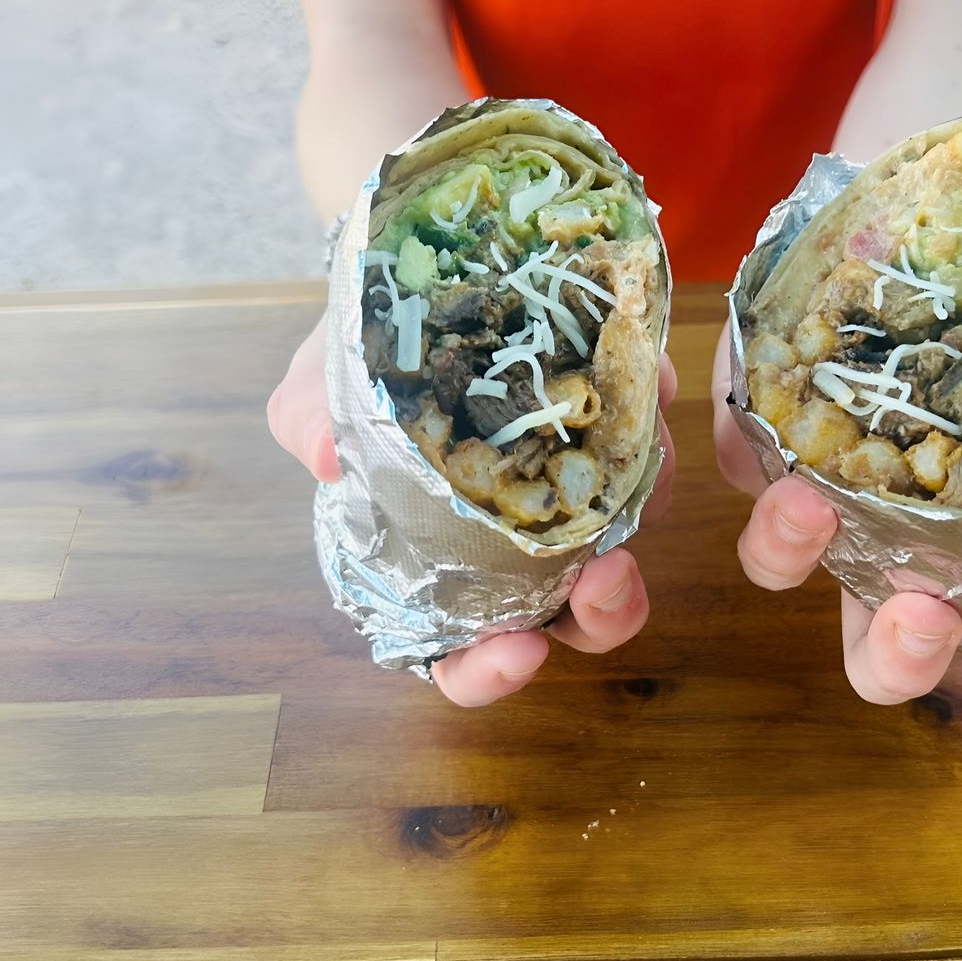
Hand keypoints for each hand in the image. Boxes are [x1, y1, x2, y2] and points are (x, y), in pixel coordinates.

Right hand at [269, 323, 674, 705]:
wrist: (408, 287)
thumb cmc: (356, 367)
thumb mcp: (316, 390)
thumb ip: (308, 421)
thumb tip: (326, 455)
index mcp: (438, 569)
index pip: (462, 656)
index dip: (489, 672)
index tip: (520, 651)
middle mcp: (513, 546)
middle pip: (569, 618)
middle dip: (604, 612)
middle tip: (610, 576)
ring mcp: (568, 492)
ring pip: (627, 535)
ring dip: (644, 511)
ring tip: (642, 463)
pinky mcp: (610, 431)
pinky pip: (648, 443)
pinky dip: (654, 424)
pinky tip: (649, 385)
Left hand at [711, 327, 961, 702]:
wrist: (927, 218)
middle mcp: (898, 536)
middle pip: (885, 643)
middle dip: (903, 653)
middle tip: (922, 615)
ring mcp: (823, 489)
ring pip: (783, 562)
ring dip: (789, 554)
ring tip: (809, 508)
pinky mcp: (759, 431)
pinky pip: (739, 451)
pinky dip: (745, 442)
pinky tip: (766, 411)